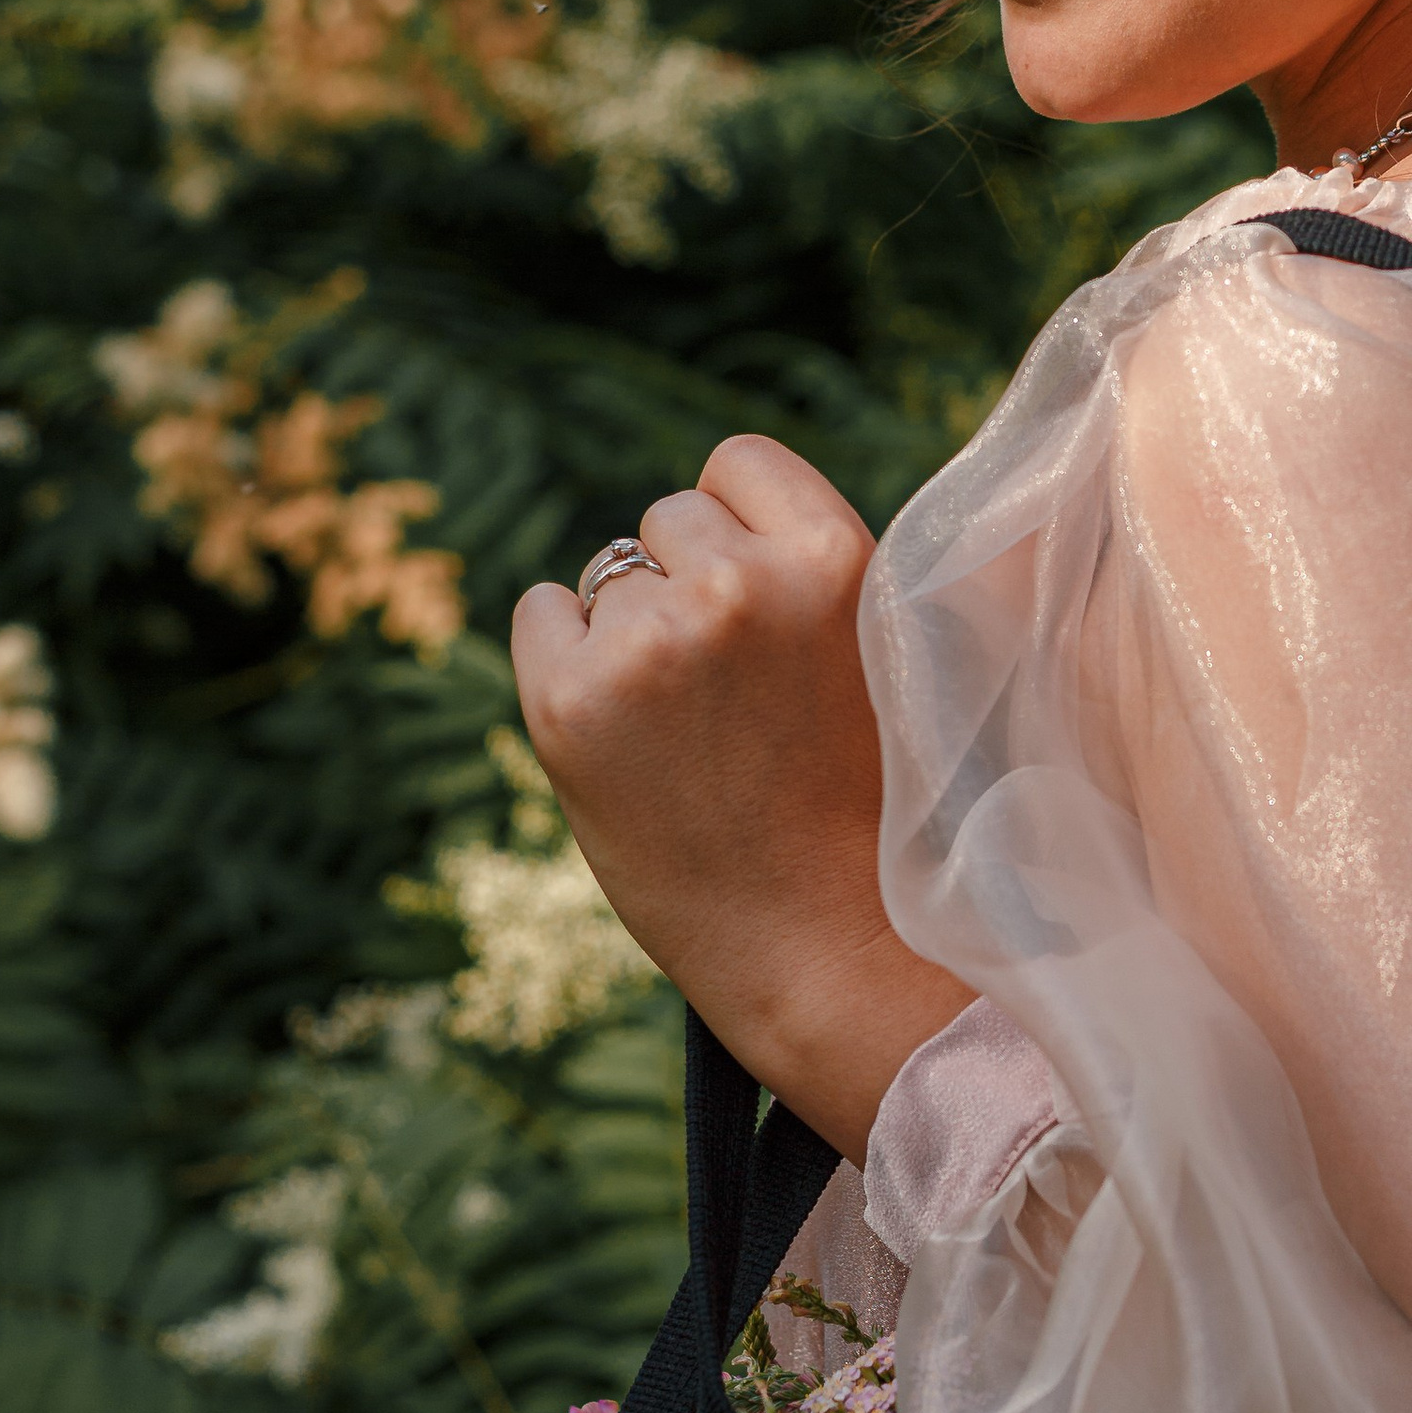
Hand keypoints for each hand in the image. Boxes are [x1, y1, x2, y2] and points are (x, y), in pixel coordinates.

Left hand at [511, 437, 971, 1160]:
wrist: (821, 949)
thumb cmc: (857, 807)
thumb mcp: (871, 656)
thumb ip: (801, 571)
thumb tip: (703, 510)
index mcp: (836, 561)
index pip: (738, 463)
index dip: (738, 528)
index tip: (756, 601)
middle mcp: (739, 586)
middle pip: (666, 520)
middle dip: (682, 584)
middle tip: (727, 696)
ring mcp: (649, 642)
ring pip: (605, 574)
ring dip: (627, 631)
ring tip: (686, 732)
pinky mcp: (569, 701)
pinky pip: (540, 615)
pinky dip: (562, 659)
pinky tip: (620, 730)